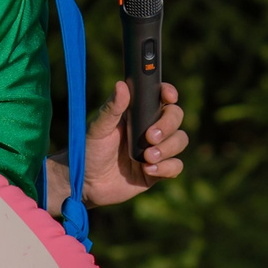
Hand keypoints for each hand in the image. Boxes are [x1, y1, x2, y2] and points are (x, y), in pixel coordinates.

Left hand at [82, 80, 186, 207]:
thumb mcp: (98, 128)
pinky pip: (176, 166)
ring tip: (147, 158)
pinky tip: (148, 170)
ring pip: (180, 141)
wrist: (87, 183)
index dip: (169, 93)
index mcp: (138, 113)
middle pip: (176, 117)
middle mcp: (151, 128)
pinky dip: (166, 168)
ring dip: (168, 148)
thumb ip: (111, 109)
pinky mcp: (158, 171)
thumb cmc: (90, 150)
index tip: (169, 96)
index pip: (161, 97)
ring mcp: (157, 149)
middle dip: (168, 125)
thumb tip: (121, 85)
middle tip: (150, 137)